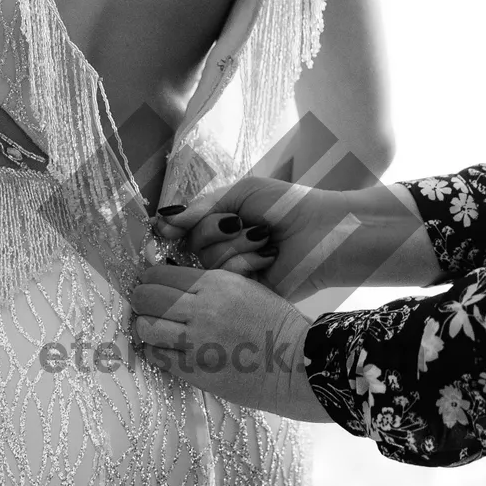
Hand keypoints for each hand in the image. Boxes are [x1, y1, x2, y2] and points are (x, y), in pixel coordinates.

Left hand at [131, 266, 332, 421]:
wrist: (297, 363)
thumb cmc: (276, 324)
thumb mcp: (245, 288)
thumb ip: (210, 284)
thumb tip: (173, 281)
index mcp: (215, 283)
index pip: (159, 273)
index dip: (148, 279)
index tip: (149, 284)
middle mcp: (202, 308)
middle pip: (146, 297)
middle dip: (140, 300)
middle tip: (144, 306)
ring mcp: (197, 341)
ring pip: (146, 327)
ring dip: (144, 326)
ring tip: (151, 329)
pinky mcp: (195, 370)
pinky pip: (158, 356)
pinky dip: (154, 351)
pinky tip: (162, 349)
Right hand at [155, 178, 432, 299]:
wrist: (322, 229)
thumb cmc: (287, 206)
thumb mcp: (242, 194)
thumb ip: (201, 206)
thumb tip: (163, 219)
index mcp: (220, 224)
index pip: (183, 227)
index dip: (174, 228)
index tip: (167, 228)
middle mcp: (223, 249)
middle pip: (193, 243)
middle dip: (218, 228)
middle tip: (245, 223)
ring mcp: (234, 273)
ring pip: (208, 261)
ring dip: (238, 244)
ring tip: (265, 240)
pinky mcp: (246, 292)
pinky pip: (225, 279)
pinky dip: (245, 264)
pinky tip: (267, 258)